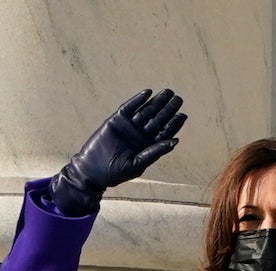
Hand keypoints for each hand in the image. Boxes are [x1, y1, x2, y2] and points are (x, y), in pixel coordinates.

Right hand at [48, 88, 184, 214]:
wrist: (92, 170)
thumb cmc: (116, 173)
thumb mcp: (138, 164)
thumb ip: (155, 152)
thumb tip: (175, 141)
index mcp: (149, 145)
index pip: (165, 132)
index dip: (175, 123)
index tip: (183, 115)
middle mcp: (141, 134)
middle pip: (158, 118)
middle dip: (168, 108)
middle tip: (178, 99)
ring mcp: (130, 126)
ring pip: (146, 110)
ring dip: (157, 101)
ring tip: (168, 92)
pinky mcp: (117, 120)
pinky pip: (129, 107)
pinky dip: (138, 100)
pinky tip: (147, 93)